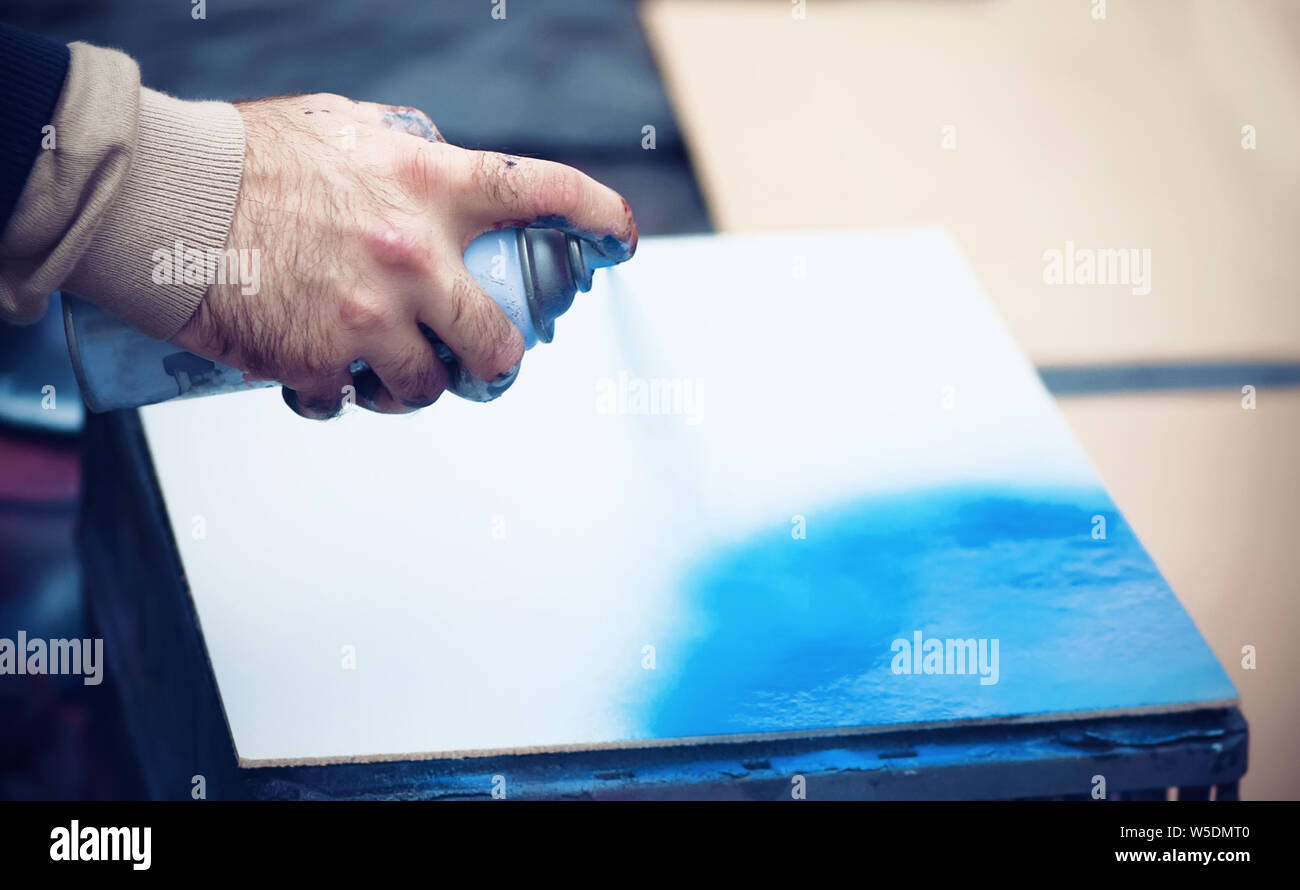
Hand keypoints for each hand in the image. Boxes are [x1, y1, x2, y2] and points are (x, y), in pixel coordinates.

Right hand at [169, 93, 636, 418]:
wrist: (160, 197)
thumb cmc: (246, 155)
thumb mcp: (345, 130)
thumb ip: (408, 159)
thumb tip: (445, 182)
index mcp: (429, 184)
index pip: (542, 192)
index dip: (597, 216)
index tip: (621, 241)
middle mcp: (415, 255)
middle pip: (501, 344)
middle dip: (498, 364)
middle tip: (484, 365)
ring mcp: (371, 318)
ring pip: (428, 389)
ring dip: (411, 386)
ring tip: (381, 370)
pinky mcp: (321, 365)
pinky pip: (346, 404)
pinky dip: (336, 397)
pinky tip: (315, 375)